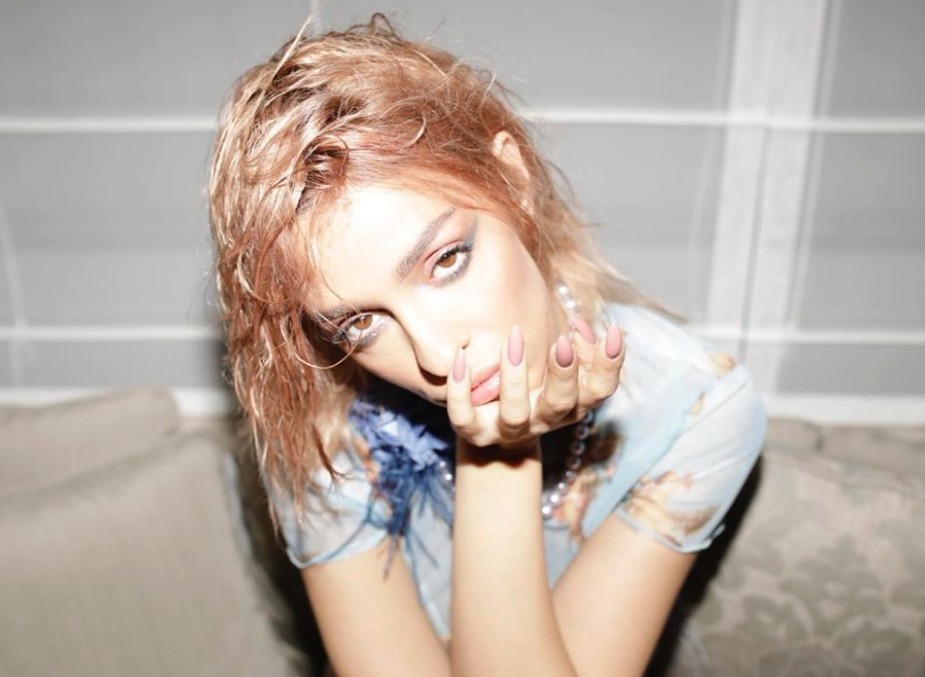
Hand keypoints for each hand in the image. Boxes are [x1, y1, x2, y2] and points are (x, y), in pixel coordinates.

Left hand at [446, 317, 624, 450]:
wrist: (494, 431)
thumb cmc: (533, 390)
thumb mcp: (559, 371)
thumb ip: (578, 348)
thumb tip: (581, 325)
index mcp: (571, 405)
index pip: (600, 390)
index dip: (609, 365)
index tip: (613, 331)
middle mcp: (544, 420)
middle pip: (562, 404)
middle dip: (564, 374)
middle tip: (562, 342)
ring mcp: (509, 430)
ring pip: (515, 413)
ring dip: (514, 378)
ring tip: (512, 342)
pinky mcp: (475, 432)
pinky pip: (464, 416)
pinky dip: (460, 389)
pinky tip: (459, 358)